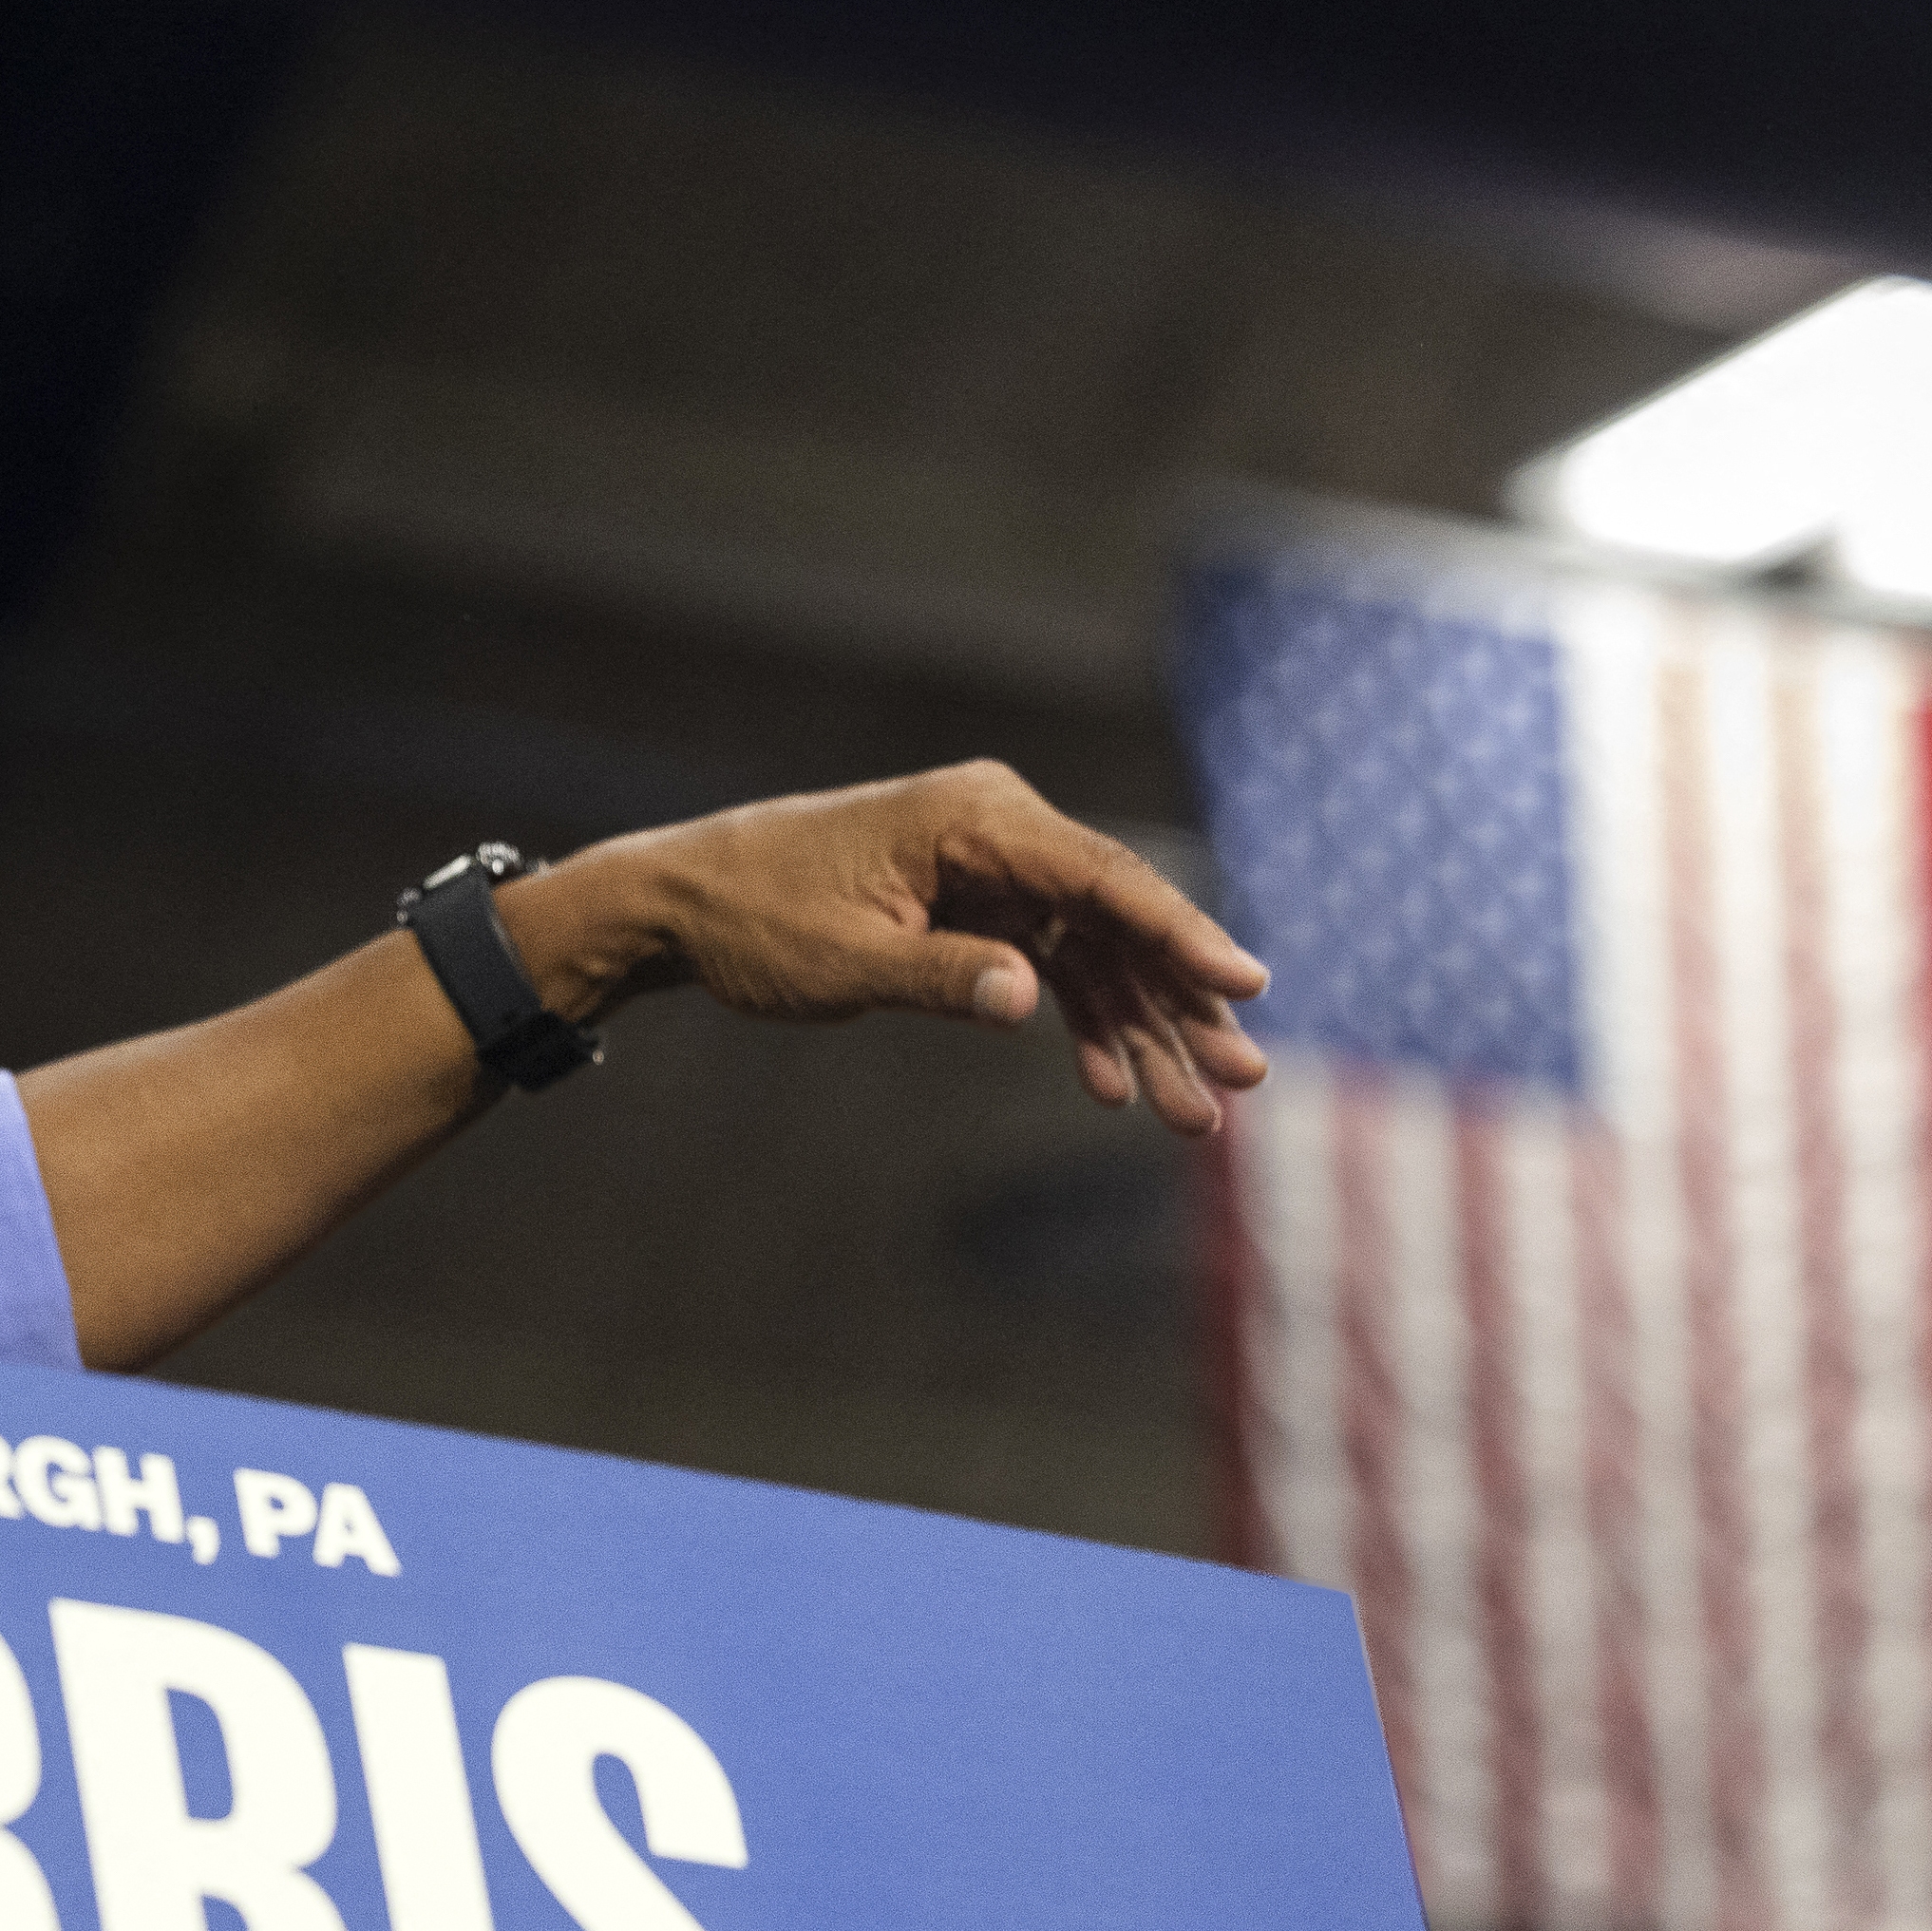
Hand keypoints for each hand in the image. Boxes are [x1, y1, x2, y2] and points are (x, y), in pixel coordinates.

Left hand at [507, 761, 1271, 1132]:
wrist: (685, 904)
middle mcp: (997, 829)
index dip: (1182, 935)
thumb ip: (941, 976)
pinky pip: (1049, 964)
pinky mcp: (974, 905)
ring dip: (1140, 1029)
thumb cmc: (755, 920)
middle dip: (1179, 1006)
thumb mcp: (843, 959)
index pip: (1103, 878)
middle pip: (1117, 921)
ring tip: (1193, 1112)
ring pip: (1093, 952)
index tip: (1247, 984)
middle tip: (1241, 1082)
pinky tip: (1108, 1085)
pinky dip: (1078, 1022)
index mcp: (974, 818)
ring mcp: (990, 868)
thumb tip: (1029, 995)